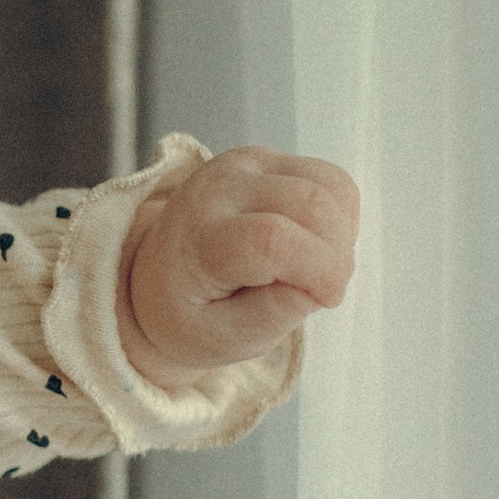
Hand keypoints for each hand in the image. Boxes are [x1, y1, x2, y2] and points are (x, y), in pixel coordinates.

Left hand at [119, 147, 358, 386]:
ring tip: (315, 269)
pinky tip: (315, 244)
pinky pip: (328, 178)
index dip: (320, 271)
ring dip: (342, 234)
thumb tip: (319, 284)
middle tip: (323, 291)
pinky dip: (340, 215)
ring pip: (330, 185)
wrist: (155, 278)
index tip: (326, 300)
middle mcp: (218, 189)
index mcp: (198, 240)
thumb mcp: (222, 338)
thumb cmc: (189, 313)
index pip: (275, 240)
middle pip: (312, 205)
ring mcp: (243, 166)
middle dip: (337, 256)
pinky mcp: (265, 159)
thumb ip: (272, 315)